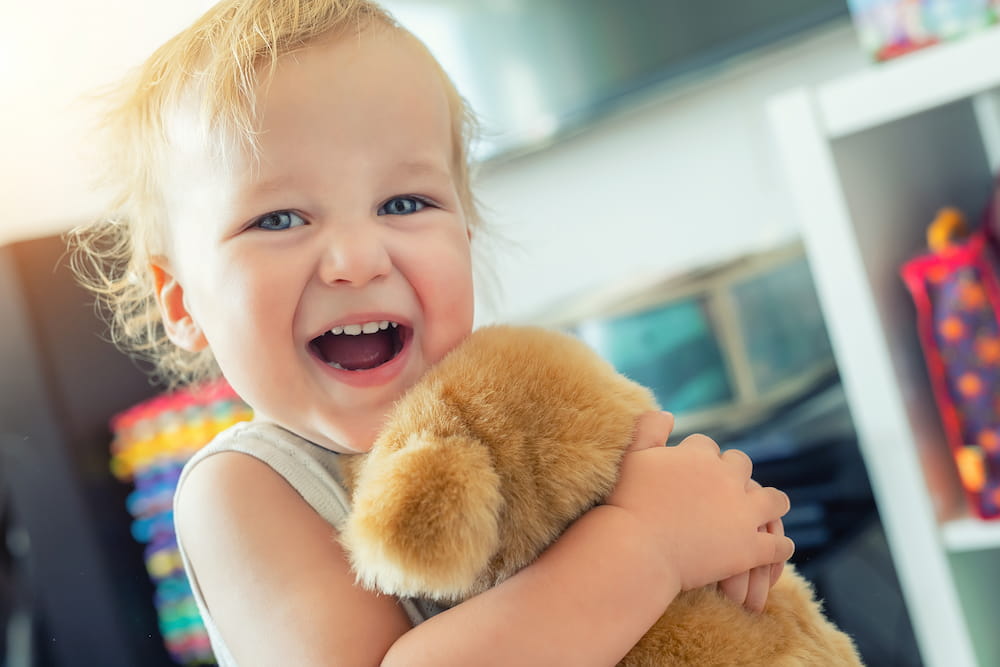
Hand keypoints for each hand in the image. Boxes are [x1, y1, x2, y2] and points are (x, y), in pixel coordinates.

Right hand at [606, 412, 793, 592]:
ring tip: (767, 510)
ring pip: (775, 501)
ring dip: (772, 503)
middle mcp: (727, 479)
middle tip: (727, 490)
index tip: (693, 471)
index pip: (707, 446)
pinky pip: (779, 545)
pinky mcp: (750, 548)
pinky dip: (781, 545)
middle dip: (736, 474)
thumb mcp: (633, 456)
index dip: (700, 458)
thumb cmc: (628, 503)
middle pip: (743, 466)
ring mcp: (742, 514)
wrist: (636, 550)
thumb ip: (649, 429)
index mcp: (700, 455)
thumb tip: (666, 413)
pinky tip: (779, 547)